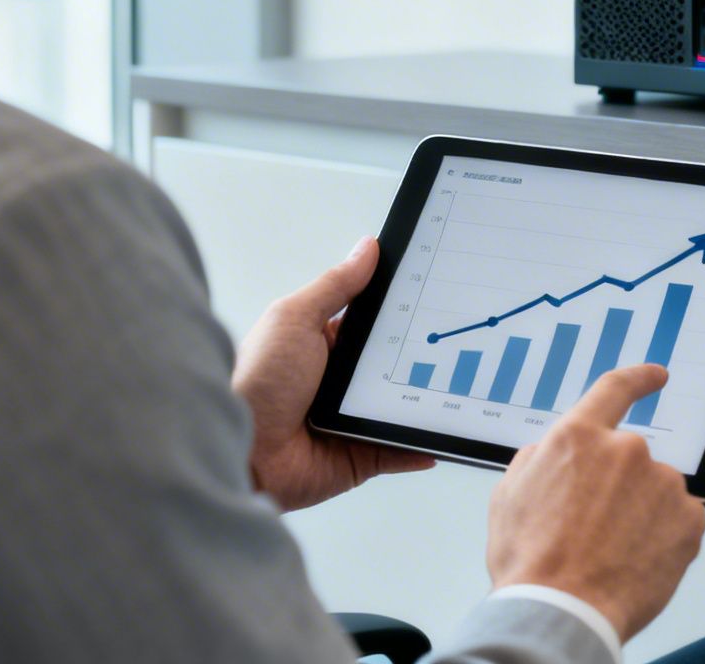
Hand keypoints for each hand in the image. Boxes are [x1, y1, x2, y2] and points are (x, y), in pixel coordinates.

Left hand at [232, 236, 433, 509]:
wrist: (243, 453)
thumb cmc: (256, 381)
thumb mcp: (295, 319)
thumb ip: (335, 285)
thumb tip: (367, 248)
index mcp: (324, 343)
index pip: (374, 323)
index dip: (403, 311)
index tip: (439, 296)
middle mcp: (340, 381)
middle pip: (395, 364)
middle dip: (422, 357)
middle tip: (457, 340)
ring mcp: (352, 419)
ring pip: (402, 406)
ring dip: (425, 401)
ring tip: (460, 387)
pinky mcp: (360, 455)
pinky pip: (399, 449)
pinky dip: (420, 445)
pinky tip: (441, 435)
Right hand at [486, 364, 704, 642]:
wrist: (563, 611)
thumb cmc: (531, 562)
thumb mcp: (510, 495)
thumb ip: (540, 459)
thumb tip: (556, 453)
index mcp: (578, 437)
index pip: (614, 390)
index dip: (638, 379)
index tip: (657, 376)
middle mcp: (625, 450)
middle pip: (629, 459)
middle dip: (617, 488)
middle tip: (592, 529)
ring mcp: (661, 483)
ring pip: (655, 492)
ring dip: (640, 514)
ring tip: (610, 553)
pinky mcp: (689, 518)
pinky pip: (678, 520)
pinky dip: (663, 537)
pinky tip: (636, 560)